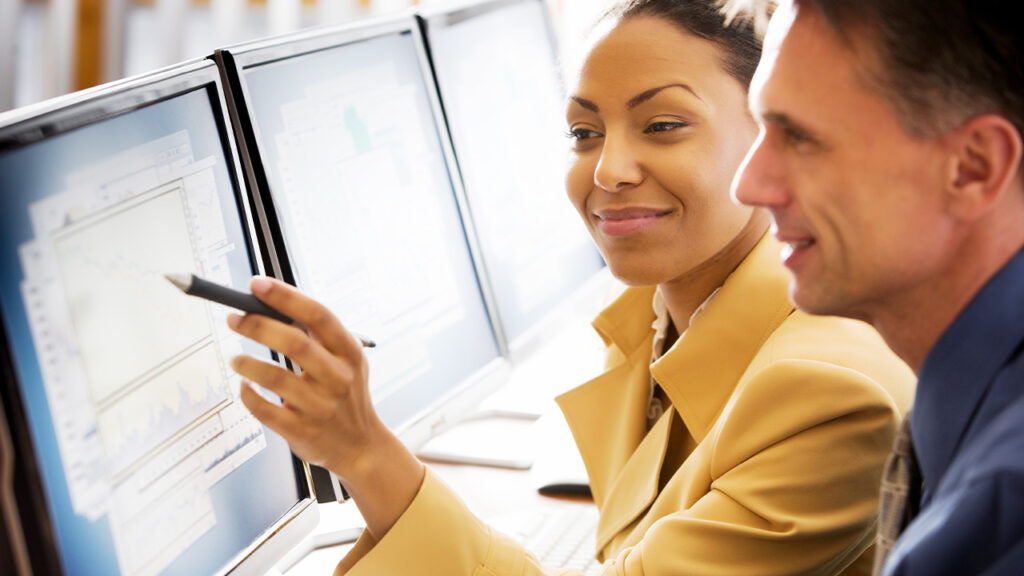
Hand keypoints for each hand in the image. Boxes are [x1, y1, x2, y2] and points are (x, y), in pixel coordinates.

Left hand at [227, 276, 376, 472]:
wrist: (360, 446)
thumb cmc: (346, 396)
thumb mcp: (348, 361)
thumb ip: (319, 336)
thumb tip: (273, 305)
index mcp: (349, 353)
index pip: (318, 316)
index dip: (285, 297)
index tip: (257, 284)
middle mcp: (338, 378)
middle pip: (294, 343)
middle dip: (258, 326)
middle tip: (235, 319)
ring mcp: (320, 406)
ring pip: (274, 377)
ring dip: (247, 363)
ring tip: (236, 359)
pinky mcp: (301, 431)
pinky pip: (263, 409)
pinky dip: (247, 394)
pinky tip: (245, 386)